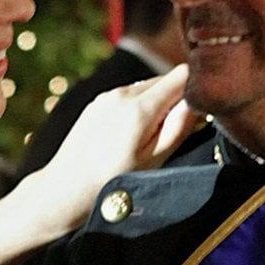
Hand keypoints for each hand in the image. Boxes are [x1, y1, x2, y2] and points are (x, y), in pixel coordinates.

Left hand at [35, 65, 197, 214]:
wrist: (66, 188)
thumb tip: (196, 102)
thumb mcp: (155, 159)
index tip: (198, 111)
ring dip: (156, 104)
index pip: (181, 75)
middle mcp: (122, 94)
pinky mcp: (96, 102)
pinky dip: (137, 107)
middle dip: (176, 98)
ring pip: (146, 87)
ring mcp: (106, 96)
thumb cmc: (113, 181)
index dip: (195, 90)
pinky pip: (127, 95)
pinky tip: (128, 135)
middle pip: (164, 79)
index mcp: (140, 108)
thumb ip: (180, 127)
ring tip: (147, 137)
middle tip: (173, 130)